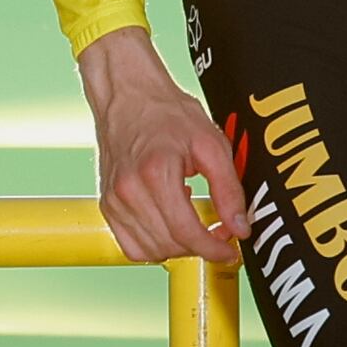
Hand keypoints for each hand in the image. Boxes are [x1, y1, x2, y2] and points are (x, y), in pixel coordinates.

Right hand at [79, 27, 242, 266]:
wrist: (127, 94)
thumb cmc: (166, 112)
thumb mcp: (211, 143)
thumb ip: (229, 189)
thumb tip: (240, 227)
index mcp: (156, 173)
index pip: (187, 232)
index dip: (214, 248)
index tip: (230, 250)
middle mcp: (129, 190)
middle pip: (170, 245)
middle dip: (200, 246)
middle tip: (217, 232)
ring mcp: (113, 200)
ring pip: (150, 251)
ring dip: (178, 248)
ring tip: (191, 222)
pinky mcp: (106, 205)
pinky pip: (130, 246)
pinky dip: (153, 246)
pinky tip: (168, 223)